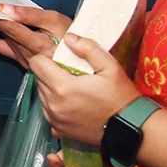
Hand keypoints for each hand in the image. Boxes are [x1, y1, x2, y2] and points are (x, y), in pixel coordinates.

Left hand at [0, 4, 71, 65]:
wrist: (84, 62)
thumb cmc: (72, 37)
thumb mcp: (57, 21)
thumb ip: (32, 15)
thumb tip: (7, 9)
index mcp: (39, 43)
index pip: (11, 27)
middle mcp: (28, 54)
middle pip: (3, 32)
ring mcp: (23, 59)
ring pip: (0, 40)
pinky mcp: (21, 60)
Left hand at [25, 33, 140, 145]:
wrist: (130, 129)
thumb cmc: (121, 98)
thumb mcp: (111, 67)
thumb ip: (88, 48)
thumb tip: (69, 38)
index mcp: (63, 87)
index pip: (36, 63)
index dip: (47, 55)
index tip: (62, 57)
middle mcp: (54, 104)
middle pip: (38, 78)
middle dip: (50, 70)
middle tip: (70, 70)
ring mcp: (55, 118)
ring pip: (42, 94)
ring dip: (52, 86)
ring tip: (73, 86)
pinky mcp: (58, 129)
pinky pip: (48, 109)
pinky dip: (55, 102)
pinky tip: (73, 100)